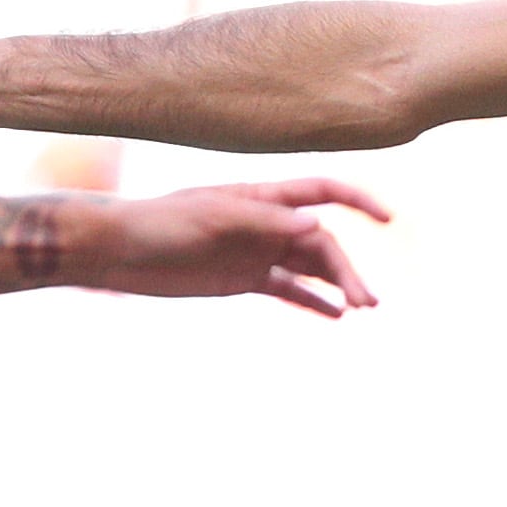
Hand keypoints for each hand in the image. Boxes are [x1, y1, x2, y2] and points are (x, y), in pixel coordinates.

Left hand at [73, 177, 390, 318]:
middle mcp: (266, 222)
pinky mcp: (243, 278)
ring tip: (361, 308)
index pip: (323, 191)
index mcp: (263, 197)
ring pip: (310, 267)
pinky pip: (288, 288)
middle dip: (348, 268)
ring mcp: (256, 251)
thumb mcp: (212, 218)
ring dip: (337, 284)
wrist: (118, 251)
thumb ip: (263, 221)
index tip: (388, 219)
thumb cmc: (161, 223)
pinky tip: (336, 315)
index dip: (359, 200)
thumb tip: (316, 224)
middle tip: (367, 301)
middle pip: (322, 242)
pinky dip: (312, 300)